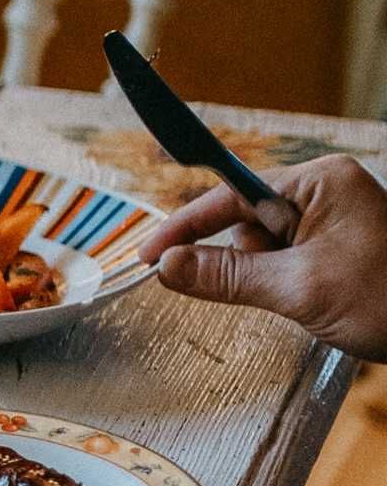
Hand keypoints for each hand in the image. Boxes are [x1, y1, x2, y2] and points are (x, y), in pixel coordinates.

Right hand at [143, 156, 386, 360]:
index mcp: (321, 182)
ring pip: (264, 248)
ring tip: (304, 301)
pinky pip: (286, 262)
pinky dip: (281, 286)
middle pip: (246, 221)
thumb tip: (169, 268)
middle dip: (240, 260)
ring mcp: (332, 222)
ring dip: (265, 278)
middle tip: (264, 291)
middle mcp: (325, 193)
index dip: (187, 226)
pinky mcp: (336, 250)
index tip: (150, 254)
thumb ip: (229, 277)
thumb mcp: (300, 289)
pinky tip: (306, 303)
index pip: (232, 193)